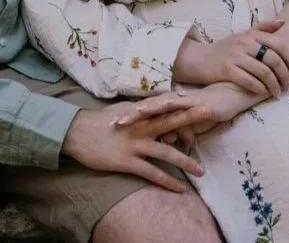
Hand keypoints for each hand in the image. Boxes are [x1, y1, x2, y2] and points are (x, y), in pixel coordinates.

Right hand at [61, 97, 204, 191]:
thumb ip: (138, 111)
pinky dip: (167, 181)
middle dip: (192, 118)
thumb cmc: (99, 122)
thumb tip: (152, 109)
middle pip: (171, 122)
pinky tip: (179, 188)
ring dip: (186, 162)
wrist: (76, 133)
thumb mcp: (120, 110)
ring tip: (201, 171)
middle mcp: (140, 126)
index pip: (164, 106)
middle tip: (212, 114)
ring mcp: (134, 144)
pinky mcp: (127, 161)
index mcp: (138, 113)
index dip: (182, 104)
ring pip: (166, 152)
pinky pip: (152, 173)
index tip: (199, 100)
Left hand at [116, 82, 260, 136]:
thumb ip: (176, 132)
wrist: (228, 98)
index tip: (110, 124)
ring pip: (157, 105)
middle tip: (111, 122)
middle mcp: (170, 100)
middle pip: (145, 108)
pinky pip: (178, 104)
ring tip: (128, 117)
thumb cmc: (207, 111)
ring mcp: (181, 100)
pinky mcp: (193, 102)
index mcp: (166, 105)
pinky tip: (156, 109)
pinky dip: (166, 106)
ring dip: (143, 110)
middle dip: (128, 114)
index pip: (143, 112)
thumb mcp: (189, 126)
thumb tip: (164, 142)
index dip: (127, 117)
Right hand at [192, 20, 288, 96]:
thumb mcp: (244, 35)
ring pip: (264, 72)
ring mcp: (235, 57)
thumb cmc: (226, 49)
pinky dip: (260, 88)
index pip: (279, 46)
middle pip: (274, 60)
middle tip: (288, 86)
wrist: (200, 59)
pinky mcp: (227, 70)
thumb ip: (263, 28)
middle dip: (285, 76)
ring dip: (274, 86)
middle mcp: (244, 44)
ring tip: (278, 92)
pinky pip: (249, 81)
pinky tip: (263, 92)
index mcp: (251, 35)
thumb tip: (283, 22)